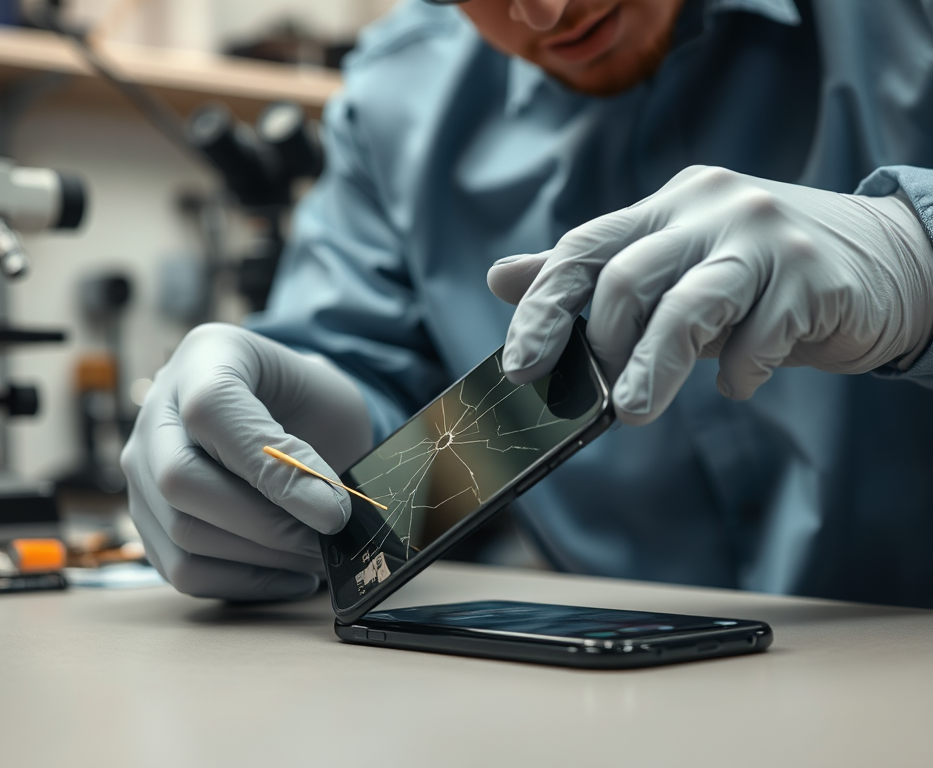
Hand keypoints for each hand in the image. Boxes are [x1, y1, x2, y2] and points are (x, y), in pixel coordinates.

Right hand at [120, 323, 371, 600]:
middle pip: (180, 480)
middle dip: (266, 523)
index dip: (271, 466)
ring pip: (182, 532)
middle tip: (326, 540)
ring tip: (315, 555)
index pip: (209, 409)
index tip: (333, 510)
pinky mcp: (149, 520)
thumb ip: (316, 450)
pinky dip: (244, 583)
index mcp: (205, 357)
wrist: (292, 416)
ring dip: (261, 557)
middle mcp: (156, 411)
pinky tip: (291, 575)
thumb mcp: (331, 403)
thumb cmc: (313, 404)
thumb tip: (324, 517)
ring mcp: (142, 468)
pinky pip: (182, 570)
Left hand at [488, 166, 932, 424]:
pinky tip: (739, 379)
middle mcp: (712, 207)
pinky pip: (760, 340)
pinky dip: (741, 371)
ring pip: (688, 307)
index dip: (542, 308)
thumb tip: (501, 277)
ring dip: (653, 370)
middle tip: (603, 397)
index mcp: (668, 205)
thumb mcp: (673, 264)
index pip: (584, 247)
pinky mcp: (815, 277)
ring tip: (634, 410)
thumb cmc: (759, 274)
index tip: (520, 365)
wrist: (887, 263)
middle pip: (627, 278)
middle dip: (603, 347)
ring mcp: (766, 237)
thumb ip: (592, 272)